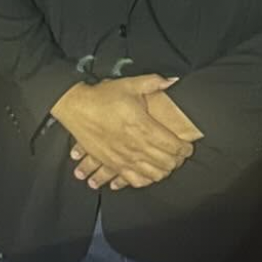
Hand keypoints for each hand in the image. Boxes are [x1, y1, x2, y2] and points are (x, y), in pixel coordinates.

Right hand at [53, 76, 197, 190]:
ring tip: (164, 164)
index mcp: (143, 127)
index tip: (187, 145)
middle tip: (178, 154)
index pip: (174, 146)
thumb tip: (174, 81)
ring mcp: (123, 157)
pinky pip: (133, 180)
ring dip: (163, 171)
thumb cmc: (102, 96)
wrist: (74, 107)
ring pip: (153, 175)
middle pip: (167, 163)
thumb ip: (154, 82)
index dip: (185, 148)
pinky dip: (144, 180)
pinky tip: (146, 173)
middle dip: (177, 160)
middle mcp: (135, 146)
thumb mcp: (129, 84)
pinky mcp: (111, 163)